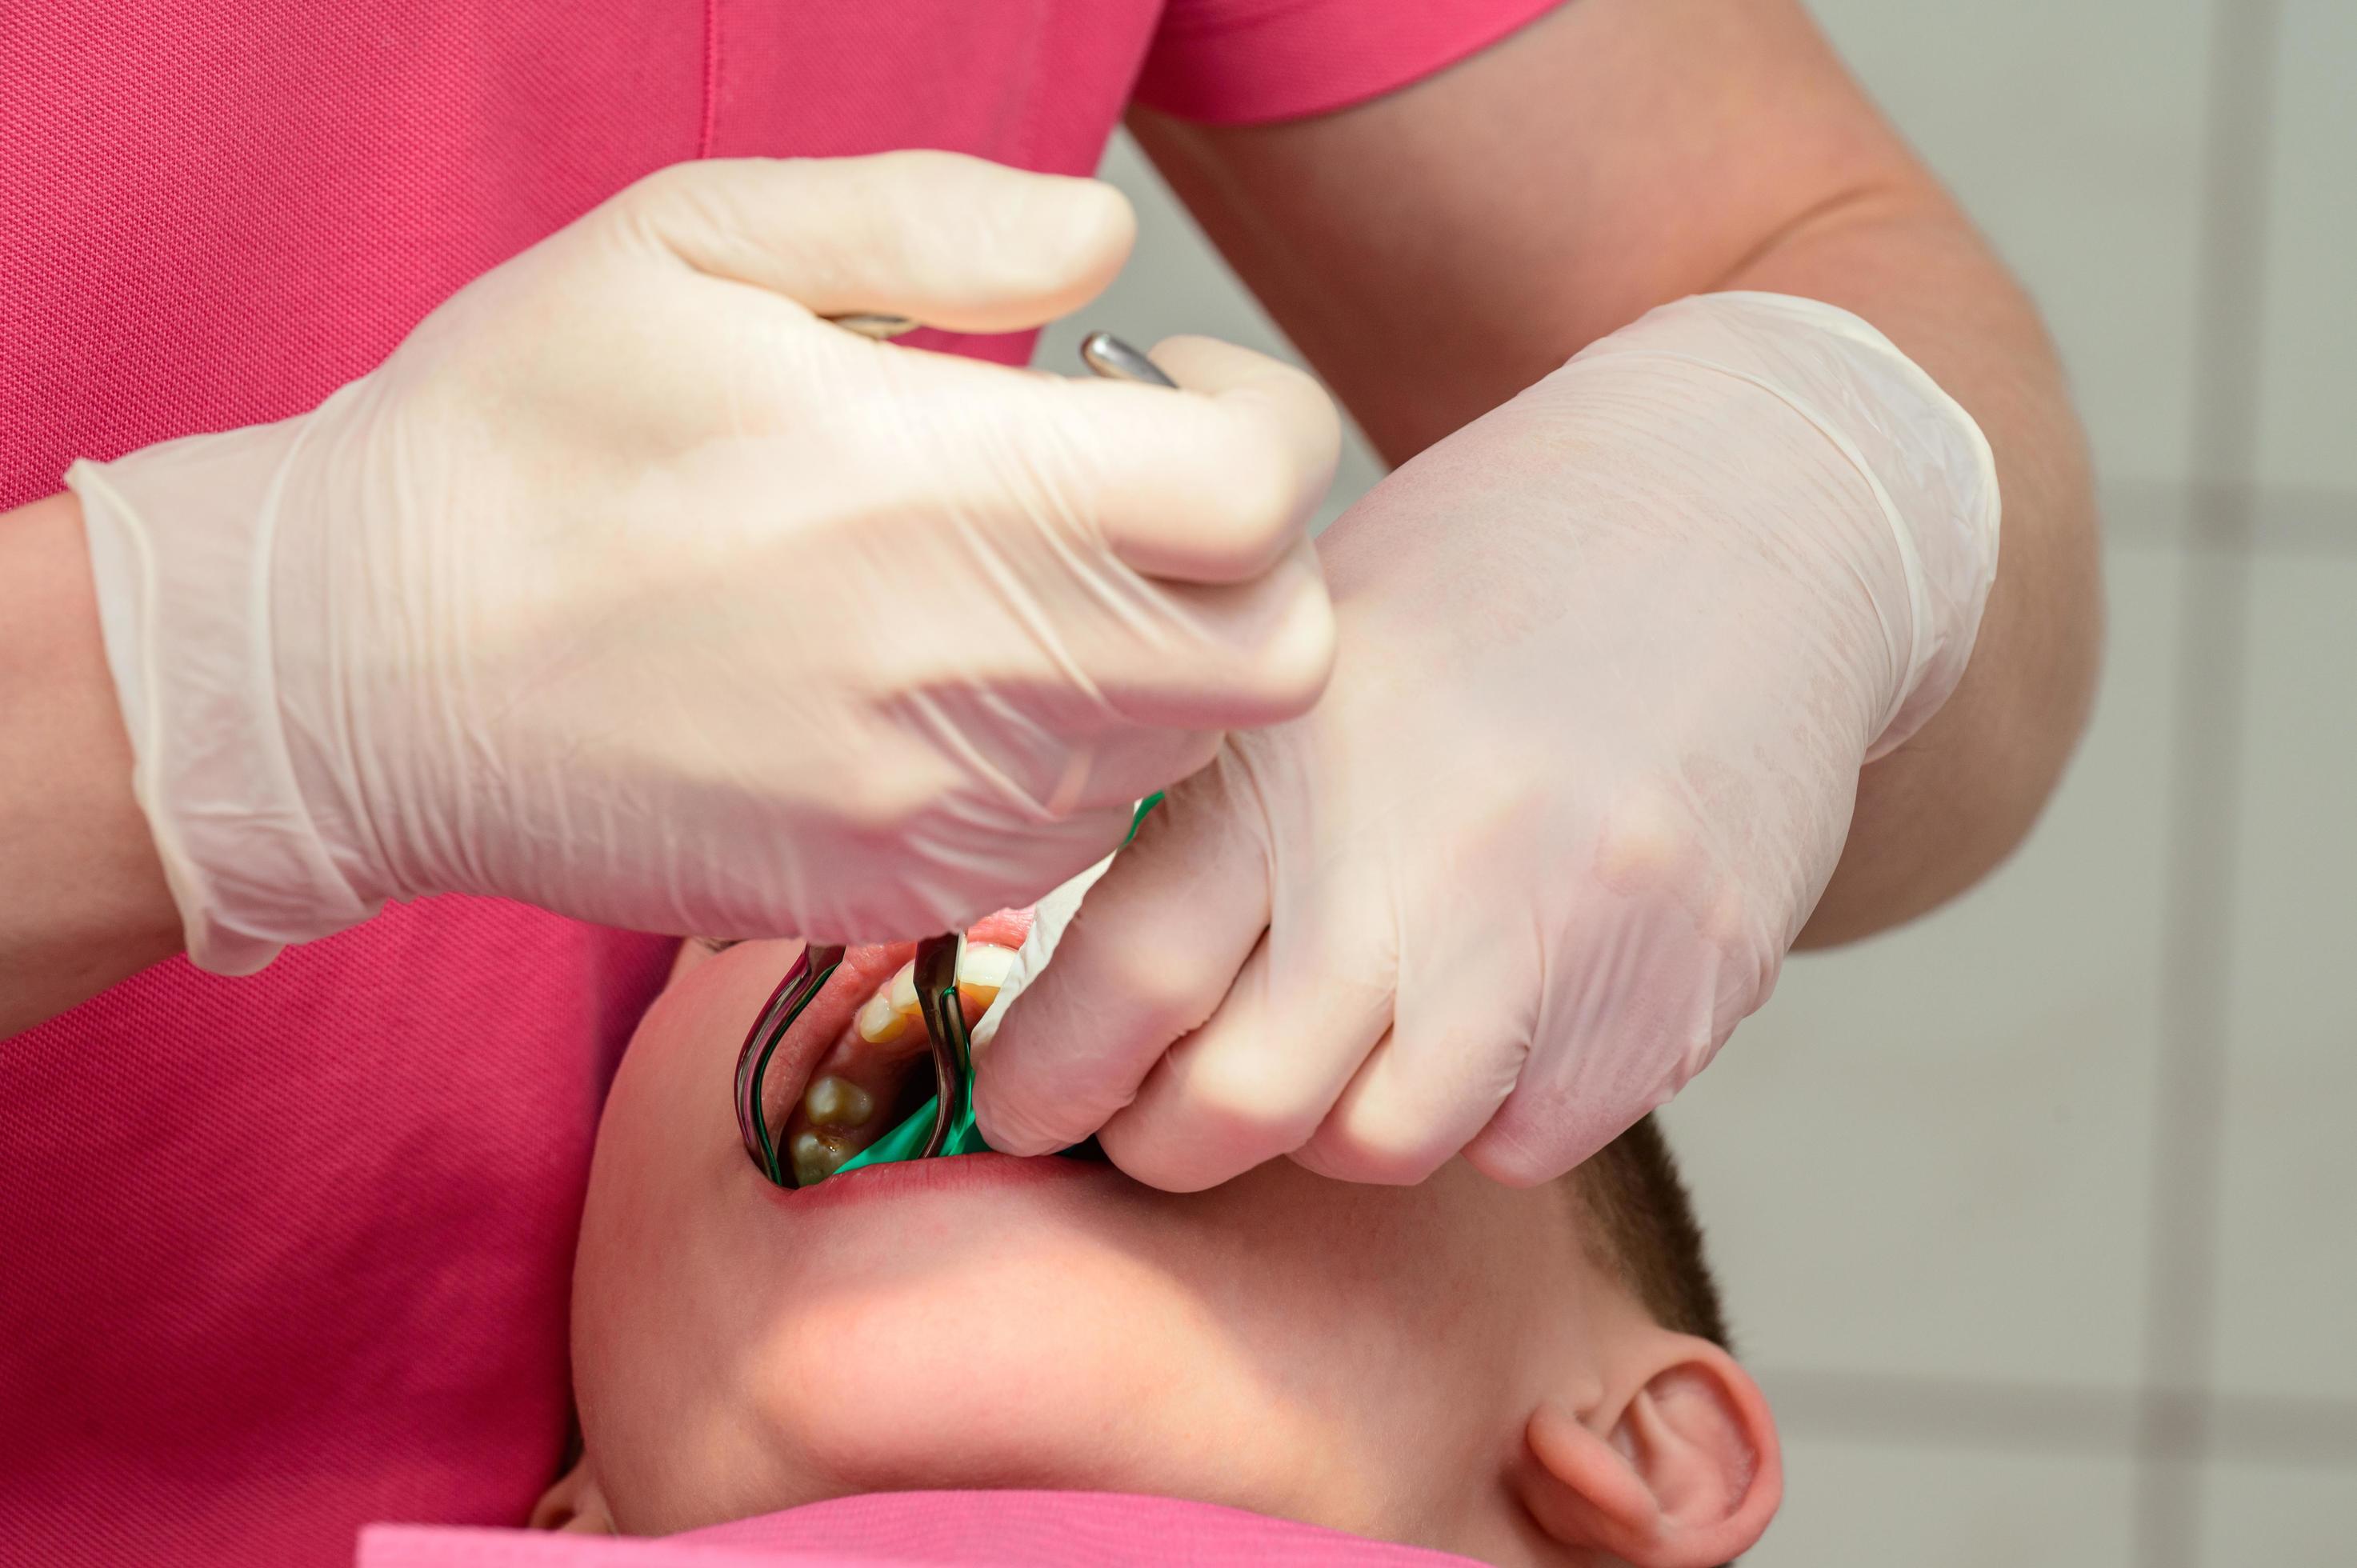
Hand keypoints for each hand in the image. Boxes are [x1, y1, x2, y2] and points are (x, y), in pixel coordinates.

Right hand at [69, 152, 1339, 973]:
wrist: (359, 669)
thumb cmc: (513, 438)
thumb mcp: (687, 243)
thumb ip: (929, 223)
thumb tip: (1101, 242)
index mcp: (939, 487)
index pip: (1256, 487)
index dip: (1260, 417)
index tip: (1167, 381)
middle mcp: (966, 670)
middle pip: (1274, 647)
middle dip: (1250, 553)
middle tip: (1137, 488)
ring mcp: (935, 807)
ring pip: (1188, 751)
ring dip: (1166, 655)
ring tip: (1033, 580)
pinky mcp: (889, 891)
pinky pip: (1075, 839)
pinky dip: (1075, 756)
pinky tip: (964, 681)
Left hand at [978, 293, 1996, 1188]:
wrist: (1759, 511)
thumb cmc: (1501, 564)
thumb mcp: (1315, 635)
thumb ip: (1214, 804)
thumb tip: (1088, 971)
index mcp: (1303, 753)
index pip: (1123, 979)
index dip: (1046, 1074)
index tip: (1022, 1097)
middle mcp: (1426, 857)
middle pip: (1240, 1106)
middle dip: (1168, 1142)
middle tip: (1156, 1121)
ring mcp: (1565, 934)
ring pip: (1386, 1142)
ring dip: (1337, 1121)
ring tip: (1343, 1044)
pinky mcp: (1680, 989)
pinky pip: (1530, 1140)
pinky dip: (1483, 1109)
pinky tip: (1490, 1013)